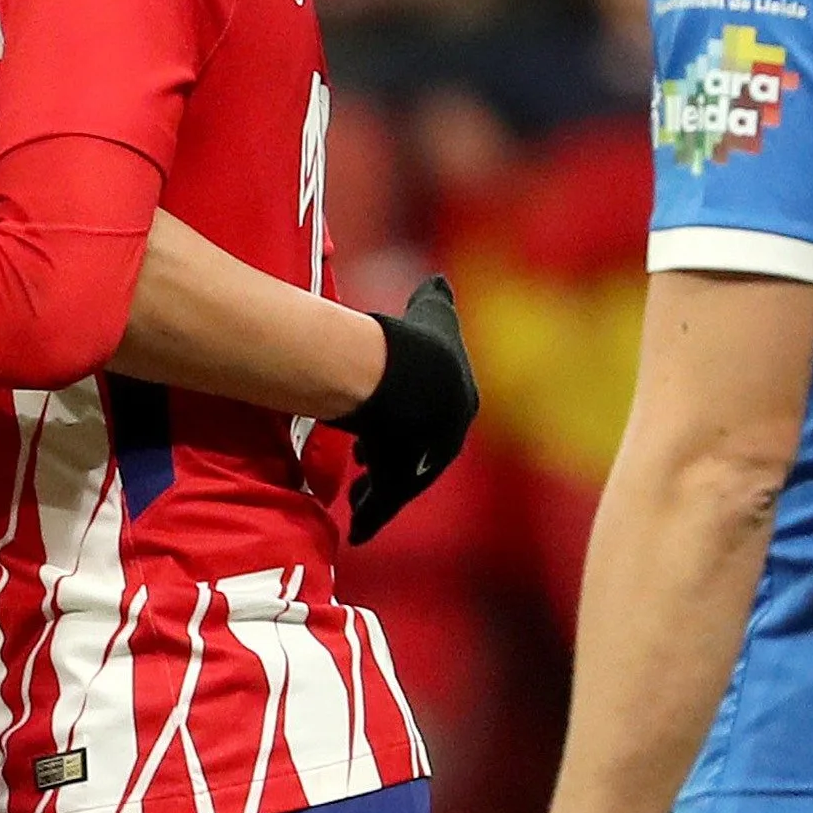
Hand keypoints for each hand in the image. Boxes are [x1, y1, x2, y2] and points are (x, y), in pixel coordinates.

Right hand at [341, 276, 479, 540]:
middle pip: (417, 457)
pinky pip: (382, 509)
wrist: (413, 381)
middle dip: (393, 458)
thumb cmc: (420, 343)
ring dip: (378, 494)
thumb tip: (439, 280)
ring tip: (358, 498)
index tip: (386, 423)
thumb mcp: (431, 312)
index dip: (409, 419)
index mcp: (456, 403)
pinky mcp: (400, 486)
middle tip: (368, 460)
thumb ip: (435, 298)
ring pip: (399, 486)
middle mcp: (445, 440)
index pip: (434, 418)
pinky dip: (370, 521)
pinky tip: (356, 533)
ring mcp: (423, 466)